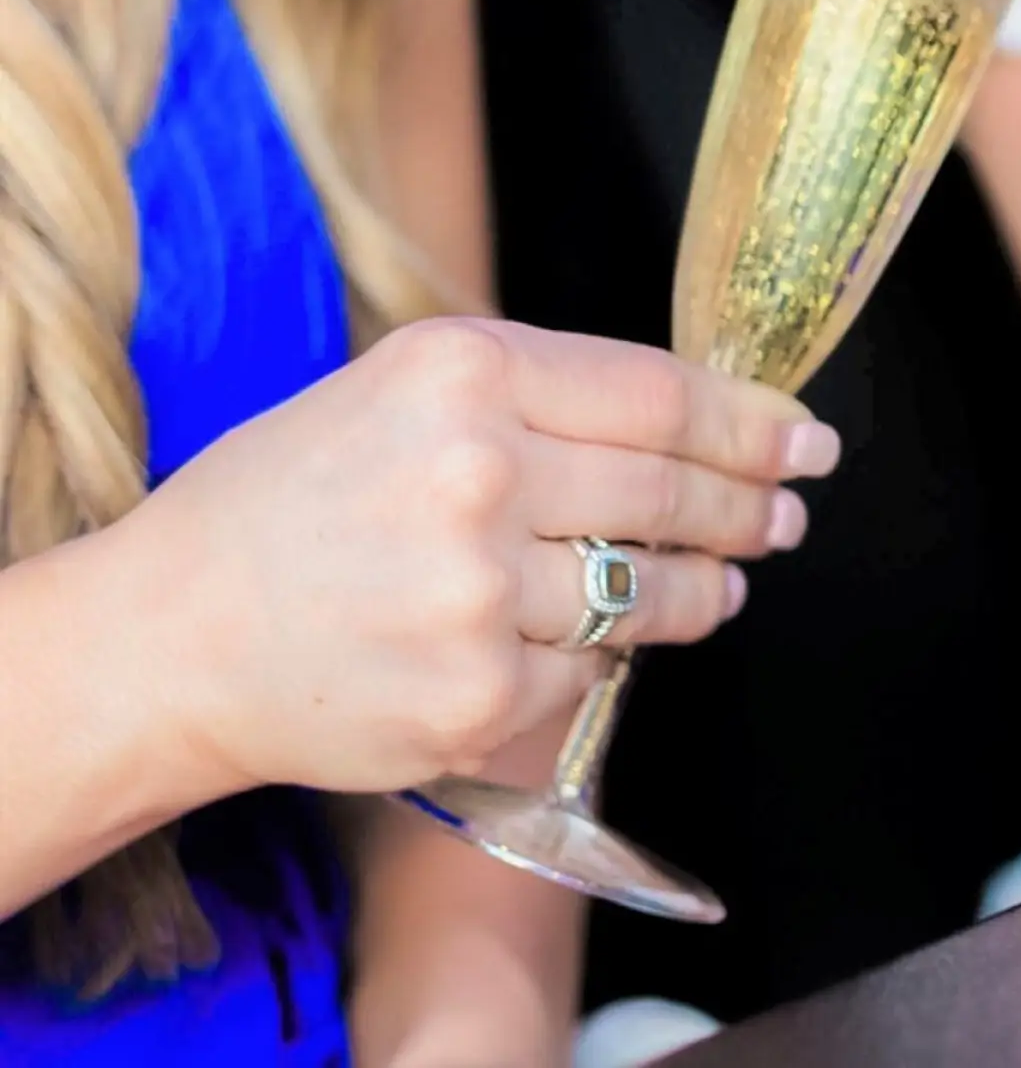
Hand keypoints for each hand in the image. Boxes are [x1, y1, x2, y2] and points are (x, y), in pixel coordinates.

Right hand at [109, 318, 836, 796]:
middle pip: (672, 493)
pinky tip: (564, 644)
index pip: (660, 396)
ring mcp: (480, 592)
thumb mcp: (398, 399)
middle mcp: (476, 472)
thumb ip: (540, 401)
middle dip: (748, 509)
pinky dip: (591, 660)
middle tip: (785, 516)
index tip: (805, 441)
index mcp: (460, 375)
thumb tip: (705, 422)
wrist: (168, 638)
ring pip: (652, 593)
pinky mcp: (481, 693)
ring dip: (703, 592)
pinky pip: (589, 673)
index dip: (752, 424)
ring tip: (720, 585)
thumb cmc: (289, 508)